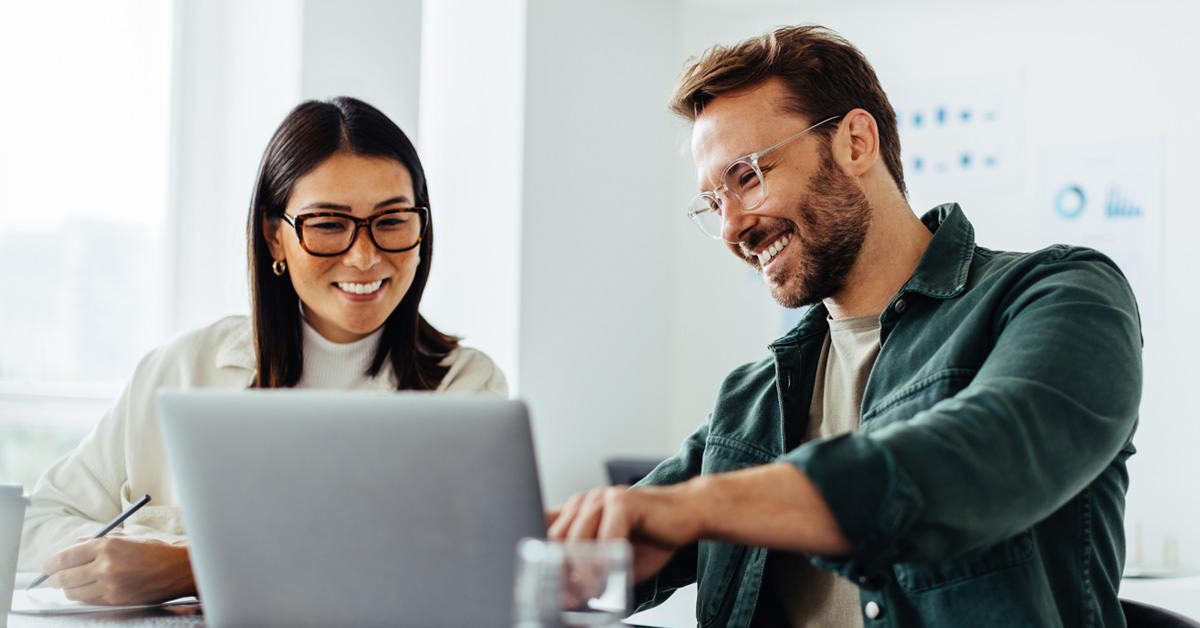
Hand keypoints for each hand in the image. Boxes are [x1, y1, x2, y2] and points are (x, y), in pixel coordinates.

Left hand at [41, 533, 196, 605]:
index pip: (65, 556)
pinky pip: (87, 600)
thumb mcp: (125, 537)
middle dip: (54, 578)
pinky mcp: (115, 600)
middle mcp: (106, 566)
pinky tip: (88, 588)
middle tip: (53, 576)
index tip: (47, 565)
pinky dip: (83, 595)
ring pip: (72, 592)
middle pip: (63, 577)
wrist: (177, 569)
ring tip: (72, 583)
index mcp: (107, 545)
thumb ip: (96, 541)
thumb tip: (73, 548)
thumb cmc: (154, 551)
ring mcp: (110, 585)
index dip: (50, 563)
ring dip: (68, 588)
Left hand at [548, 484, 702, 582]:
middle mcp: (585, 502)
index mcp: (577, 511)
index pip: (544, 531)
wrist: (689, 514)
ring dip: (582, 573)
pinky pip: (607, 538)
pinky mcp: (623, 501)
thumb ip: (589, 569)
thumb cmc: (651, 537)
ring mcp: (602, 498)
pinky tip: (612, 577)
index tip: (548, 588)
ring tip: (589, 593)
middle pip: (556, 539)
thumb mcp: (612, 557)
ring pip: (578, 540)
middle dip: (561, 572)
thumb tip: (567, 595)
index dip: (543, 560)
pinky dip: (607, 564)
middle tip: (570, 598)